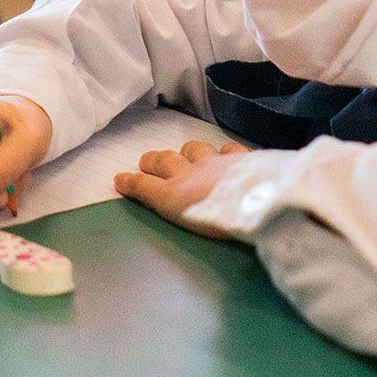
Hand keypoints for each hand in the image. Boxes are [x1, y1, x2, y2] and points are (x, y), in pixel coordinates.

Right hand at [114, 140, 251, 237]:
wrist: (257, 202)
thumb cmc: (222, 222)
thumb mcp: (189, 227)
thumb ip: (175, 212)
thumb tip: (171, 210)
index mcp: (174, 195)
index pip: (145, 186)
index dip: (131, 182)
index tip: (120, 179)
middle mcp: (190, 174)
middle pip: (165, 162)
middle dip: (153, 161)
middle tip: (146, 161)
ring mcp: (216, 162)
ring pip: (194, 150)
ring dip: (186, 153)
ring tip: (185, 155)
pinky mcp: (240, 158)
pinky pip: (228, 149)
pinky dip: (224, 152)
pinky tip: (226, 154)